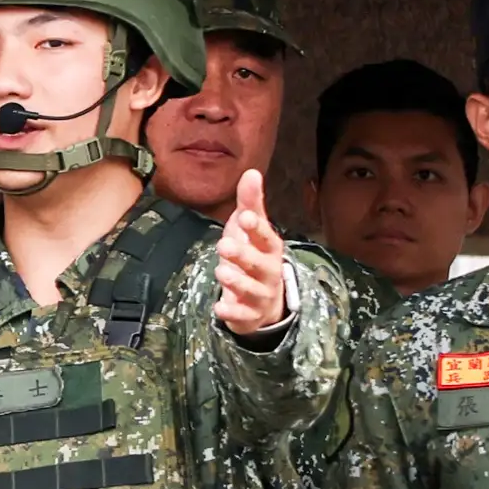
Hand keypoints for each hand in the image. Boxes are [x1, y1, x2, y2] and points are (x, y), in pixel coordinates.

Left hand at [214, 171, 295, 336]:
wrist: (265, 301)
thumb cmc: (255, 256)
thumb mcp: (251, 230)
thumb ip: (250, 203)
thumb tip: (251, 172)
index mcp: (270, 248)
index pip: (265, 237)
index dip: (256, 228)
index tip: (245, 216)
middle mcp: (268, 271)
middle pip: (258, 264)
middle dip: (243, 255)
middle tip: (224, 245)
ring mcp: (260, 295)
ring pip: (250, 290)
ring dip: (236, 282)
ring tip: (221, 272)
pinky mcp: (249, 315)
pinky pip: (241, 316)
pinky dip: (232, 313)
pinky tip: (219, 308)